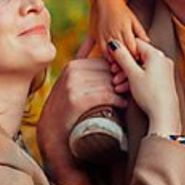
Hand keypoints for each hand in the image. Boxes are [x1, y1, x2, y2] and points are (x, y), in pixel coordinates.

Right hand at [37, 41, 118, 184]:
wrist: (53, 133)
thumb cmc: (68, 109)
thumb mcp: (73, 84)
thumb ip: (88, 68)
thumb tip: (109, 51)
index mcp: (74, 65)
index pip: (106, 61)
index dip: (119, 71)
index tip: (126, 82)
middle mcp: (72, 72)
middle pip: (109, 72)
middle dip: (122, 80)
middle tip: (131, 90)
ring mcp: (73, 85)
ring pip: (108, 83)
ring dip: (122, 90)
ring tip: (128, 97)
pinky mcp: (76, 100)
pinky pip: (104, 95)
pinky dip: (116, 100)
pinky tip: (122, 104)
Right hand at [92, 0, 150, 62]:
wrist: (106, 1)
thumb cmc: (122, 11)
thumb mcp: (133, 20)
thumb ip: (140, 32)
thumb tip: (148, 42)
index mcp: (125, 28)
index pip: (132, 47)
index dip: (136, 56)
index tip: (139, 62)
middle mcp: (115, 32)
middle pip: (123, 51)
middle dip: (128, 61)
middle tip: (133, 69)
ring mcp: (105, 35)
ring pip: (112, 53)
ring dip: (117, 61)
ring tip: (122, 67)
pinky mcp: (98, 37)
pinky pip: (102, 51)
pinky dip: (108, 57)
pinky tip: (112, 61)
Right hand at [107, 38, 182, 138]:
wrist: (164, 113)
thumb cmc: (151, 94)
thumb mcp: (132, 74)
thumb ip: (123, 57)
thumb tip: (115, 44)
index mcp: (156, 54)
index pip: (135, 43)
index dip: (122, 50)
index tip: (113, 57)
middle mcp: (162, 60)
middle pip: (138, 56)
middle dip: (123, 66)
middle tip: (114, 72)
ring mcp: (164, 70)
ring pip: (141, 67)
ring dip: (127, 75)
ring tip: (118, 84)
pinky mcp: (163, 80)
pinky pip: (146, 75)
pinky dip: (136, 80)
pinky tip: (126, 88)